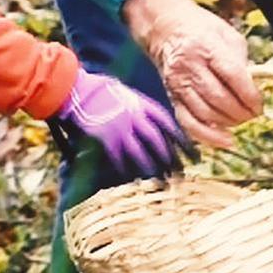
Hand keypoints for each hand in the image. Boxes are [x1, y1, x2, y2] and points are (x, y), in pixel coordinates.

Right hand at [58, 69, 192, 176]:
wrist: (78, 89)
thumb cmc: (101, 89)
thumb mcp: (127, 94)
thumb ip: (141, 109)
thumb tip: (156, 124)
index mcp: (142, 104)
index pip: (169, 124)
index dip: (183, 141)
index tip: (194, 155)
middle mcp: (134, 117)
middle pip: (158, 142)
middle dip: (171, 160)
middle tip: (181, 175)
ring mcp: (119, 128)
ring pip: (140, 153)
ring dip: (152, 169)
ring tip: (163, 183)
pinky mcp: (104, 138)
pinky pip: (119, 158)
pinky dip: (127, 170)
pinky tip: (134, 180)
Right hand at [120, 0, 261, 148]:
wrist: (165, 30)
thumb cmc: (201, 30)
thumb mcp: (227, 34)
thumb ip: (241, 59)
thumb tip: (252, 86)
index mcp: (206, 46)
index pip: (232, 75)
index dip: (249, 94)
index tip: (259, 105)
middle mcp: (190, 66)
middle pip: (219, 98)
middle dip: (241, 112)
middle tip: (253, 114)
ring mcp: (178, 84)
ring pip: (206, 113)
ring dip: (228, 122)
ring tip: (240, 120)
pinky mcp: (172, 97)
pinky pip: (189, 123)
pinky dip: (208, 136)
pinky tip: (224, 140)